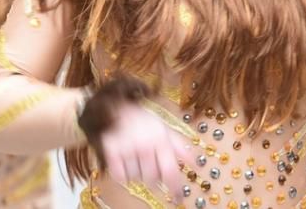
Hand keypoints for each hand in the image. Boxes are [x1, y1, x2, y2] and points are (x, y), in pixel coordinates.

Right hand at [78, 75, 185, 196]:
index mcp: (160, 139)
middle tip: (149, 164)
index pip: (170, 171)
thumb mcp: (163, 128)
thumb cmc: (142, 120)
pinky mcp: (111, 151)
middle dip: (154, 176)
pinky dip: (123, 173)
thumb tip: (194, 162)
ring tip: (136, 157)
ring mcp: (127, 149)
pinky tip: (126, 161)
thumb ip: (179, 146)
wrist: (115, 107)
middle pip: (153, 179)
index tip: (178, 199)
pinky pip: (120, 176)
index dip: (175, 188)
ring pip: (137, 178)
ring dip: (138, 172)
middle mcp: (144, 145)